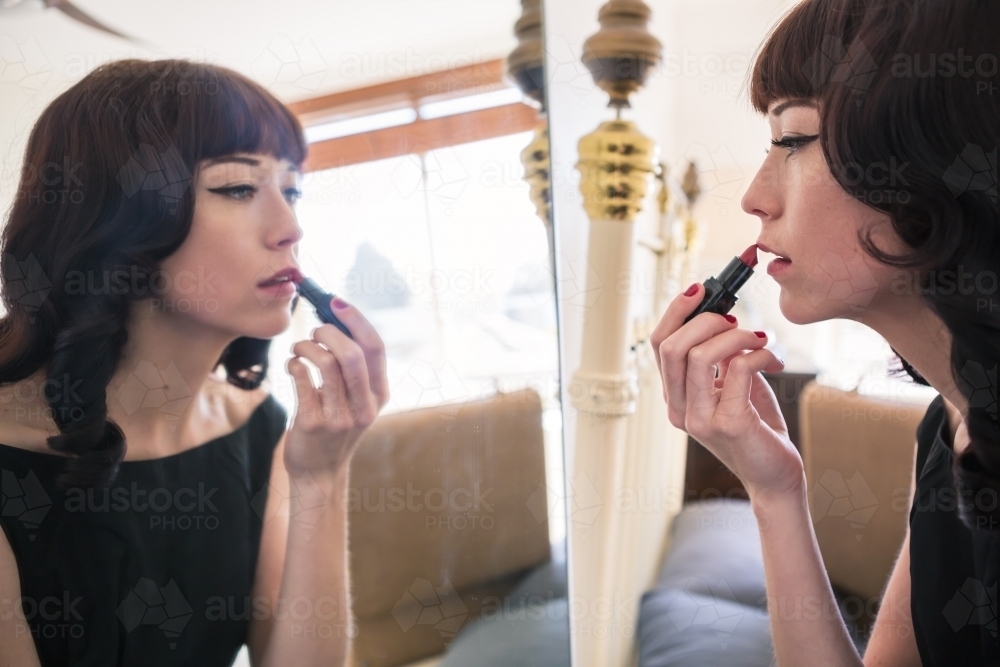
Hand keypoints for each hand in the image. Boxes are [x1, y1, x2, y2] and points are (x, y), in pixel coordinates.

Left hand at [284, 298, 388, 477]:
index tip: (336, 302)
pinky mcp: (313, 424)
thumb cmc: (333, 425)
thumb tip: (334, 319)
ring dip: (307, 346)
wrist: (318, 471)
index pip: (376, 348)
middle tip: (315, 329)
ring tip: (300, 348)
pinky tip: (293, 366)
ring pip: (326, 364)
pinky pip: (302, 380)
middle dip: (329, 331)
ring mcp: (340, 417)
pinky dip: (294, 364)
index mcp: (379, 394)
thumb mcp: (355, 400)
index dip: (356, 320)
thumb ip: (352, 368)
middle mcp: (364, 406)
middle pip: (352, 354)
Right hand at [649, 283, 802, 498]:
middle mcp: (678, 409)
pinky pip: (739, 369)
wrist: (774, 475)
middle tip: (736, 319)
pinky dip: (761, 354)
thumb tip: (722, 316)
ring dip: (735, 336)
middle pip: (671, 347)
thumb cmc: (756, 426)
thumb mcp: (732, 384)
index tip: (701, 290)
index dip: (676, 312)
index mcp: (675, 396)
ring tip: (760, 339)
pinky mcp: (727, 423)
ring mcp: (699, 419)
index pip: (659, 345)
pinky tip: (776, 360)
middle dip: (705, 320)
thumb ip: (721, 356)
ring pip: (699, 356)